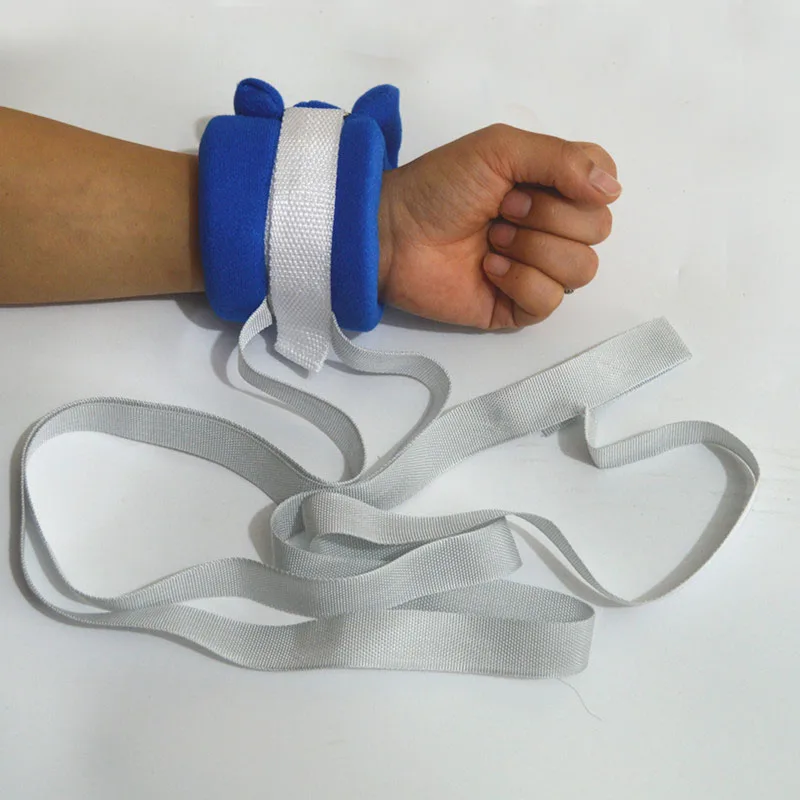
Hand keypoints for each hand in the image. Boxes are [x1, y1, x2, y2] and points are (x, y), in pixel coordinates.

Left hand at [377, 124, 619, 328]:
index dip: (578, 187)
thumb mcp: (501, 148)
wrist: (394, 233)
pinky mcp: (518, 306)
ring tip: (490, 240)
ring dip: (532, 248)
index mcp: (552, 188)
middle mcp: (552, 229)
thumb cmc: (440, 186)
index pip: (604, 189)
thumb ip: (563, 159)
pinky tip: (488, 269)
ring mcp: (537, 270)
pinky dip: (519, 280)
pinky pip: (550, 300)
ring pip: (582, 269)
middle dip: (547, 217)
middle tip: (500, 211)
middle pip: (598, 231)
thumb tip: (613, 190)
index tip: (530, 182)